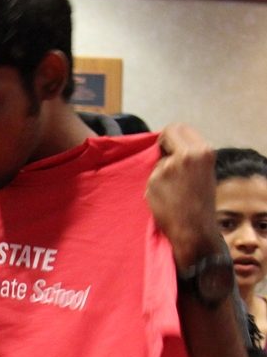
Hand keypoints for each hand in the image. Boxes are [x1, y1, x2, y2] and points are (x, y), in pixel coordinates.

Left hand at [145, 123, 218, 267]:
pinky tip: (166, 198)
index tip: (168, 146)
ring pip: (158, 161)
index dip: (171, 137)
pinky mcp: (154, 181)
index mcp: (203, 151)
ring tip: (174, 190)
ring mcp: (168, 168)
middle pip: (166, 134)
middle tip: (164, 158)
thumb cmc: (200, 202)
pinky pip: (151, 177)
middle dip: (162, 144)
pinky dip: (156, 186)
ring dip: (161, 171)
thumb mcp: (203, 172)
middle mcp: (186, 156)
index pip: (178, 128)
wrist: (194, 228)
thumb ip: (189, 156)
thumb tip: (167, 145)